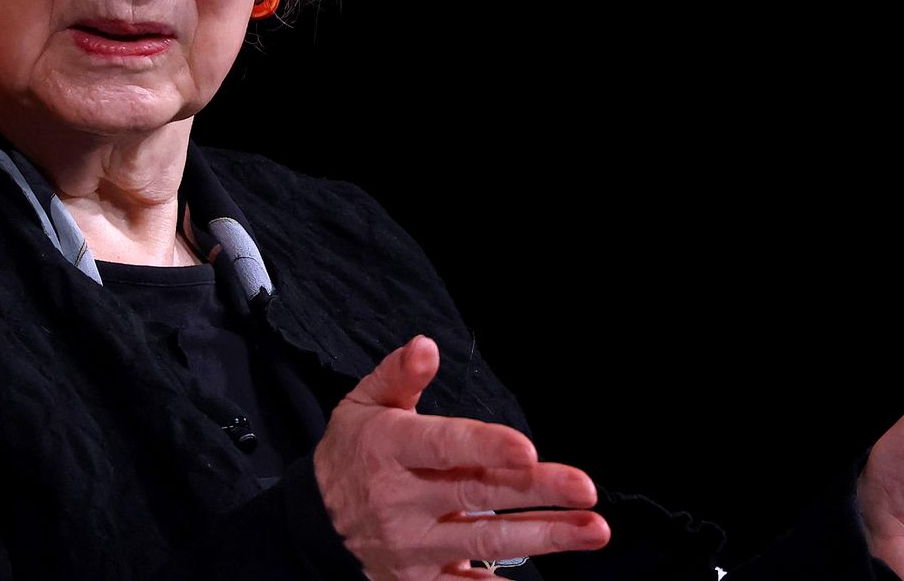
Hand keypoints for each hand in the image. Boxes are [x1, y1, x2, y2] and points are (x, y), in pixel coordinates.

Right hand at [314, 336, 610, 579]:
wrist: (312, 524)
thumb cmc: (351, 454)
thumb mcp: (363, 405)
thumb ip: (399, 376)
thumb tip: (426, 346)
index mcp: (391, 450)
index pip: (444, 447)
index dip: (486, 448)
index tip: (527, 449)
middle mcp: (402, 501)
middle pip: (479, 495)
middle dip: (537, 492)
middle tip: (585, 489)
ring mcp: (413, 546)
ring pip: (486, 541)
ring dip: (544, 537)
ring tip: (592, 531)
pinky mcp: (419, 580)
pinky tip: (547, 574)